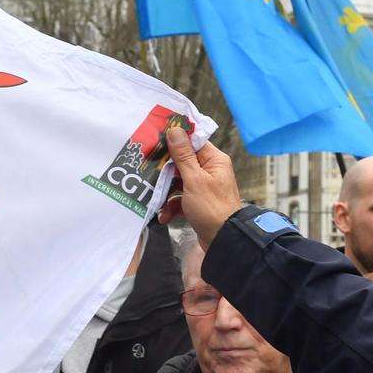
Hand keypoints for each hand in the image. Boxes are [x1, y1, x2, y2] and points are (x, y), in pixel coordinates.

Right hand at [158, 121, 241, 247]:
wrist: (222, 241)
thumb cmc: (213, 209)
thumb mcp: (194, 179)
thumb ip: (183, 155)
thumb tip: (175, 130)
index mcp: (214, 160)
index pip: (192, 142)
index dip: (174, 140)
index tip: (157, 139)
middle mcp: (210, 171)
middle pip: (182, 162)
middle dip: (165, 170)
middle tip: (150, 171)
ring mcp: (203, 187)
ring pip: (178, 181)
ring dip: (166, 192)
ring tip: (156, 199)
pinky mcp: (197, 202)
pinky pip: (179, 198)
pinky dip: (171, 206)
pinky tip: (165, 215)